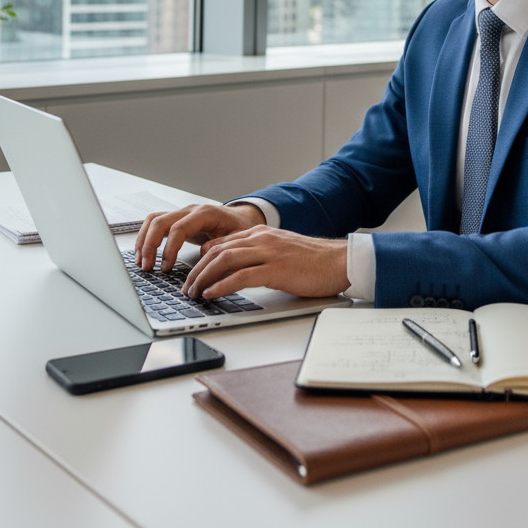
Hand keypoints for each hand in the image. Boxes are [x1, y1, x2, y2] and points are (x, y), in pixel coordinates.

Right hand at [134, 201, 264, 271]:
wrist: (243, 219)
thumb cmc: (240, 229)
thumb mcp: (236, 241)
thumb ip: (221, 252)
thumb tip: (203, 268)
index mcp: (205, 213)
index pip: (179, 228)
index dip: (169, 249)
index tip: (165, 268)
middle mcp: (190, 210)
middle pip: (160, 221)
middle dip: (150, 245)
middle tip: (146, 267)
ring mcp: (182, 213)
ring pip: (154, 220)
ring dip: (144, 241)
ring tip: (141, 262)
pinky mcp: (177, 220)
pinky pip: (156, 224)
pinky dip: (146, 238)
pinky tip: (144, 254)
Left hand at [181, 226, 348, 299]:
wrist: (339, 261)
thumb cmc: (314, 261)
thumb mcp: (281, 251)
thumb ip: (260, 254)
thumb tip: (238, 270)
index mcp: (261, 233)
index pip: (222, 242)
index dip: (202, 259)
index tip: (193, 274)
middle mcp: (261, 239)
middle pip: (217, 251)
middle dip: (197, 271)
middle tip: (187, 288)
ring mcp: (268, 253)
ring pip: (224, 261)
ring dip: (204, 278)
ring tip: (193, 293)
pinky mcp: (276, 270)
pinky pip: (241, 276)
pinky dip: (222, 286)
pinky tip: (212, 295)